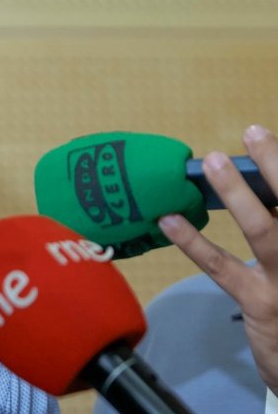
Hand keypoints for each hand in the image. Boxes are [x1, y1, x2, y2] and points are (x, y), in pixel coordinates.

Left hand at [158, 124, 277, 392]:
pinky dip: (194, 241)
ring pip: (266, 233)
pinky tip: (169, 220)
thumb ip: (277, 222)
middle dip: (276, 167)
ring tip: (213, 162)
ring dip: (237, 195)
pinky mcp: (261, 304)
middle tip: (253, 133)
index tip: (266, 136)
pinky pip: (223, 267)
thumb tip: (259, 180)